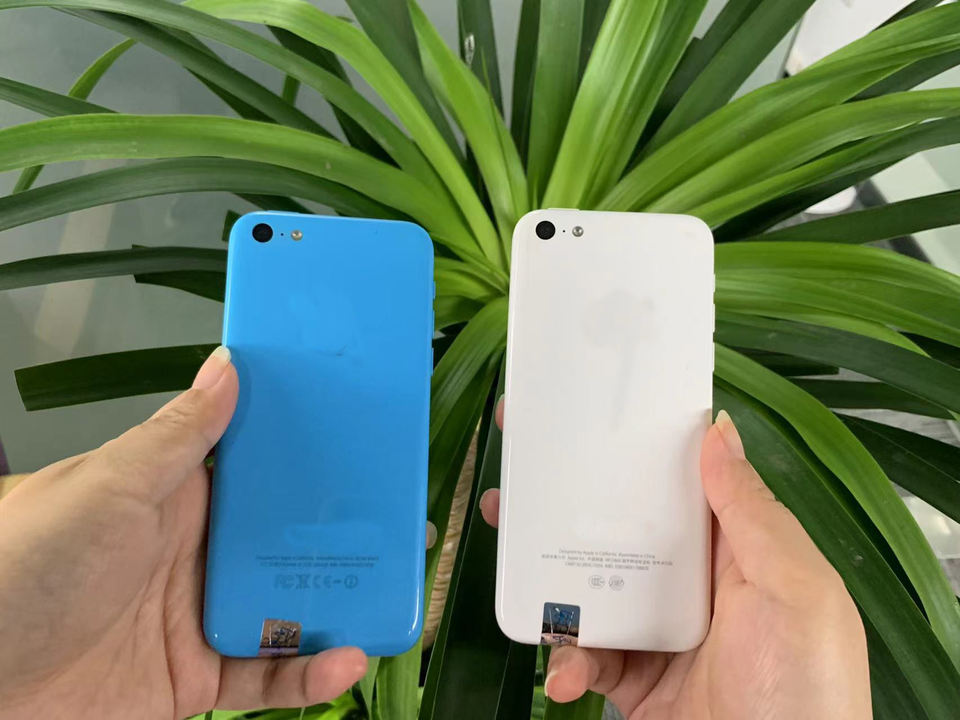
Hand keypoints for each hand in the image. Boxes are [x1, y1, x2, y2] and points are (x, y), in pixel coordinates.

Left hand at [0, 347, 367, 718]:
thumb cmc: (23, 570)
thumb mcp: (107, 488)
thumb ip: (177, 435)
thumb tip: (227, 366)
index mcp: (174, 496)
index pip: (258, 468)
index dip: (311, 458)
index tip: (368, 446)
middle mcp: (195, 553)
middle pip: (286, 540)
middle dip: (345, 535)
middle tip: (405, 528)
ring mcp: (199, 615)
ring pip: (290, 605)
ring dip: (339, 603)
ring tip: (390, 597)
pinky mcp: (198, 678)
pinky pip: (269, 675)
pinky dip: (310, 673)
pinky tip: (342, 663)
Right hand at [481, 402, 871, 718]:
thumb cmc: (804, 685)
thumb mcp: (794, 587)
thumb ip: (751, 512)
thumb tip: (719, 430)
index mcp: (732, 553)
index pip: (675, 490)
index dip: (631, 456)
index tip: (580, 425)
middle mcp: (690, 587)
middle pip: (618, 536)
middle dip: (565, 513)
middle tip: (513, 490)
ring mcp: (657, 635)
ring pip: (591, 593)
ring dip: (548, 584)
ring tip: (510, 566)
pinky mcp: (633, 681)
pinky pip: (587, 657)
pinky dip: (567, 662)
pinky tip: (564, 673)